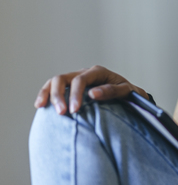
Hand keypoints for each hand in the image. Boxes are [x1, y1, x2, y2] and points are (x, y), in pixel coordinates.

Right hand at [34, 65, 148, 114]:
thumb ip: (111, 91)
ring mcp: (77, 78)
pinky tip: (41, 105)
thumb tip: (92, 94)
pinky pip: (55, 87)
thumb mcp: (126, 91)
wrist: (130, 95)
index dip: (75, 94)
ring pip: (55, 81)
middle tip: (61, 112)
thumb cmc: (128, 94)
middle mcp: (85, 73)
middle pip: (63, 78)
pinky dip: (46, 94)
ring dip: (48, 93)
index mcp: (98, 72)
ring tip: (42, 107)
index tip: (75, 110)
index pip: (81, 80)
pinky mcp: (72, 87)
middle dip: (59, 95)